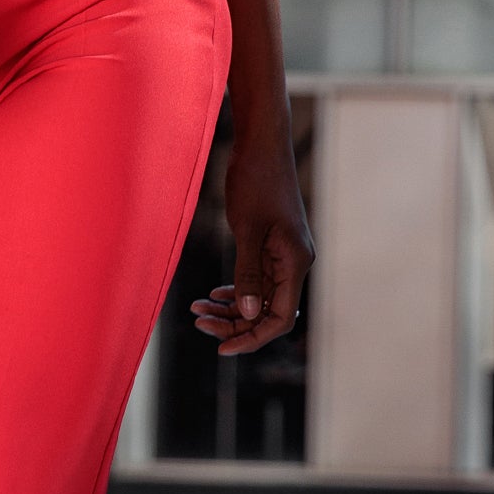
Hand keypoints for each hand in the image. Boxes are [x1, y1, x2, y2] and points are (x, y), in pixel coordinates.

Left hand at [191, 137, 313, 355]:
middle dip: (235, 324)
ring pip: (260, 297)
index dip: (252, 337)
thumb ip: (248, 272)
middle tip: (199, 324)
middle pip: (268, 312)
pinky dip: (235, 290)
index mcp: (296, 262)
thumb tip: (247, 313)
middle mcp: (295, 263)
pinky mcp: (272, 245)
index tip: (222, 348)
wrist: (262, 144)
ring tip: (197, 311)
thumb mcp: (248, 229)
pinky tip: (213, 295)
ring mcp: (284, 255)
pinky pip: (257, 279)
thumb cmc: (256, 180)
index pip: (280, 318)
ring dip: (231, 309)